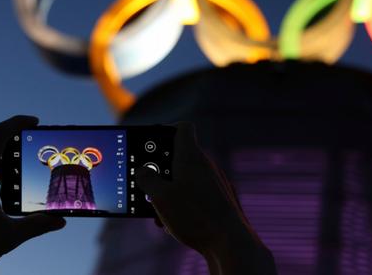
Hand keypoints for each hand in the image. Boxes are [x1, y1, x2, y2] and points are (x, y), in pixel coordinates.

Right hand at [136, 122, 275, 274]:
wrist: (229, 242)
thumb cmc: (195, 216)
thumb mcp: (160, 197)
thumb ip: (146, 179)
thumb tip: (142, 171)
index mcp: (191, 157)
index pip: (182, 128)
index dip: (165, 130)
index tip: (152, 143)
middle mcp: (206, 165)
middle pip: (179, 158)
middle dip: (161, 173)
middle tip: (147, 188)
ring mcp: (215, 182)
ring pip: (186, 180)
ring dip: (170, 193)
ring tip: (159, 214)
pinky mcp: (220, 199)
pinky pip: (196, 195)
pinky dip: (183, 204)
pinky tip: (175, 224)